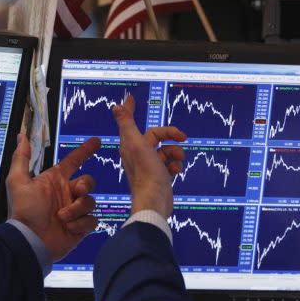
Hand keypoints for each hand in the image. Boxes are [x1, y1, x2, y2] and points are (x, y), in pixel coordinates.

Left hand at [7, 134, 100, 259]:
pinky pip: (92, 220)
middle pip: (88, 182)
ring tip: (62, 217)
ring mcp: (75, 211)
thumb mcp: (18, 181)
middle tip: (77, 191)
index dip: (84, 151)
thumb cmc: (24, 210)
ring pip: (90, 202)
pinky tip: (68, 228)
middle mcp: (67, 194)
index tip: (97, 141)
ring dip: (77, 209)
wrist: (30, 240)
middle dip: (85, 185)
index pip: (74, 161)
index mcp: (55, 181)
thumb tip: (21, 135)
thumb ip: (21, 158)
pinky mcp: (81, 227)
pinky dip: (81, 223)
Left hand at [113, 96, 186, 217]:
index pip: (132, 122)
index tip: (131, 98)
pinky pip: (171, 164)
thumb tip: (116, 106)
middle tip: (183, 137)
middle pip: (157, 136)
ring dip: (176, 153)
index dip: (131, 110)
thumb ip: (127, 124)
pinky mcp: (160, 177)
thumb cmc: (146, 173)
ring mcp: (150, 166)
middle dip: (171, 136)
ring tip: (177, 161)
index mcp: (130, 145)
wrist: (155, 202)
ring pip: (167, 151)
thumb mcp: (137, 144)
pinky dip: (176, 166)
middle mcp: (138, 154)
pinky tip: (176, 172)